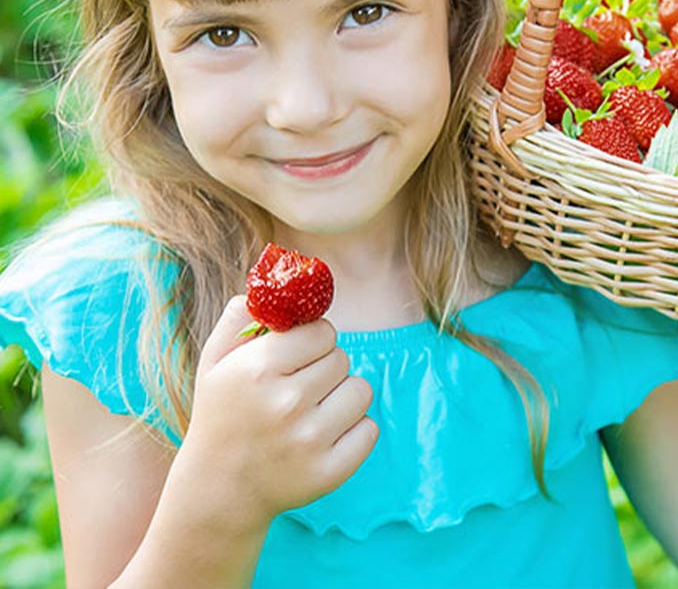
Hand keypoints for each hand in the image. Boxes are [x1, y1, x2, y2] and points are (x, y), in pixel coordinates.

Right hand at [183, 296, 378, 525]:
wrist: (216, 492)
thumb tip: (276, 276)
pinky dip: (354, 431)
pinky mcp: (328, 473)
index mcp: (258, 368)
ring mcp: (308, 441)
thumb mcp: (216, 359)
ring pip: (361, 391)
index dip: (312, 341)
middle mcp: (285, 403)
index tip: (296, 356)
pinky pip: (370, 430)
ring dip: (342, 397)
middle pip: (341, 358)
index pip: (322, 331)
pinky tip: (324, 437)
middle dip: (325, 368)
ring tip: (311, 412)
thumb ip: (241, 312)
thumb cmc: (221, 413)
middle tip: (298, 387)